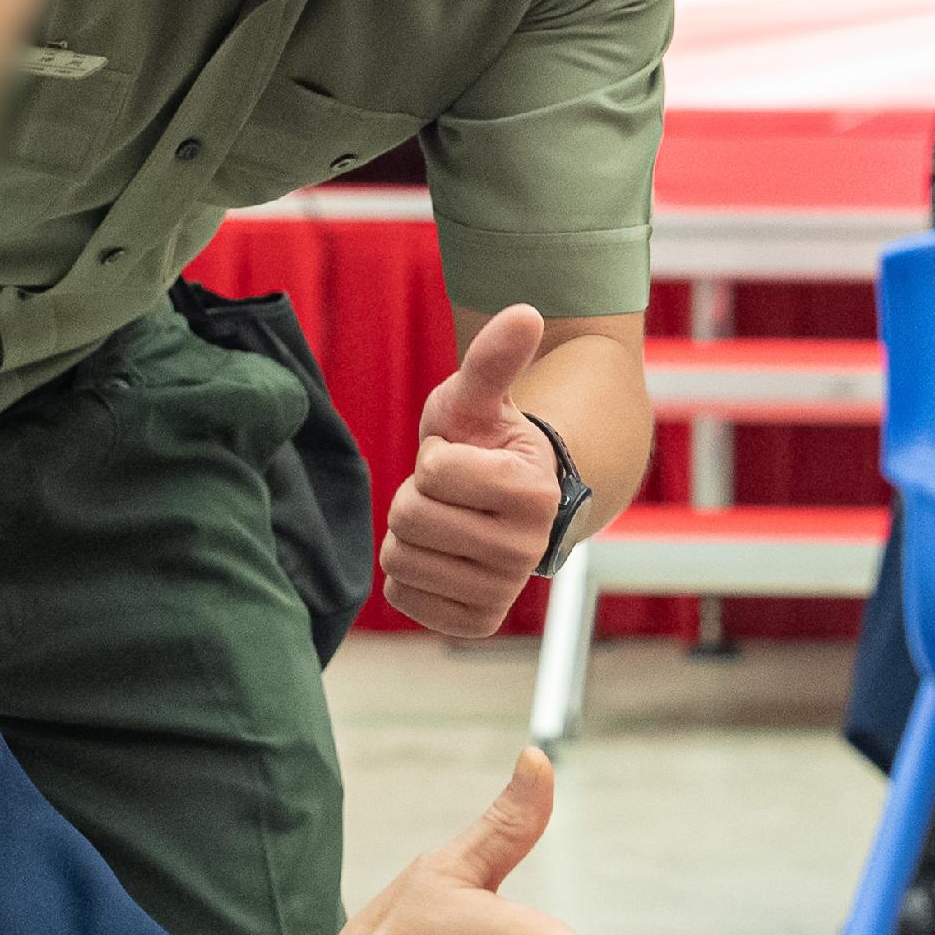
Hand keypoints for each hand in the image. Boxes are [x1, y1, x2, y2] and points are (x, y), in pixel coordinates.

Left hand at [383, 305, 560, 637]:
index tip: (462, 457)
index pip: (433, 472)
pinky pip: (402, 597)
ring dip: (409, 534)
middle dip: (415, 495)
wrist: (507, 502)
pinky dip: (409, 574)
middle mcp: (527, 550)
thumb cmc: (486, 442)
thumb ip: (495, 359)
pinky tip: (440, 555)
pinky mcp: (476, 622)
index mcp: (533, 492)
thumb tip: (526, 312)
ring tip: (445, 520)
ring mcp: (503, 592)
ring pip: (401, 559)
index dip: (435, 457)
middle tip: (448, 492)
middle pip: (410, 518)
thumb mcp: (480, 398)